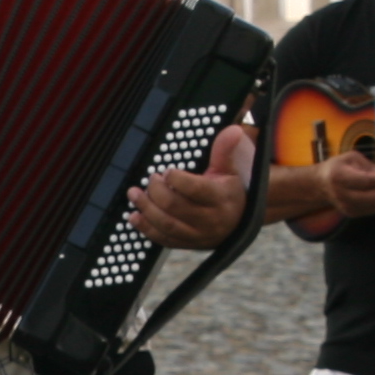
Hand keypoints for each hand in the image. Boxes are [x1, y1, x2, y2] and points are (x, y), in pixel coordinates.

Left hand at [130, 124, 255, 248]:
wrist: (239, 222)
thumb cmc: (229, 192)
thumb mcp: (229, 170)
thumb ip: (224, 150)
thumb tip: (233, 130)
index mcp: (221, 199)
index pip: (195, 190)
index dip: (176, 179)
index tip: (167, 171)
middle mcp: (210, 220)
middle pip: (175, 206)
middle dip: (156, 192)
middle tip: (150, 180)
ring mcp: (199, 236)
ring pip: (167, 224)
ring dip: (146, 209)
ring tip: (134, 194)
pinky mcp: (188, 245)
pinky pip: (164, 240)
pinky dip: (146, 229)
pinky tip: (135, 216)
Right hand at [316, 149, 374, 225]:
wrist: (321, 184)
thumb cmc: (339, 167)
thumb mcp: (352, 158)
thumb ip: (371, 166)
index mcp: (339, 176)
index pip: (365, 181)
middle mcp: (341, 194)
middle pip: (370, 197)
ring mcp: (345, 206)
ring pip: (374, 205)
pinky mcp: (350, 213)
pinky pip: (372, 210)